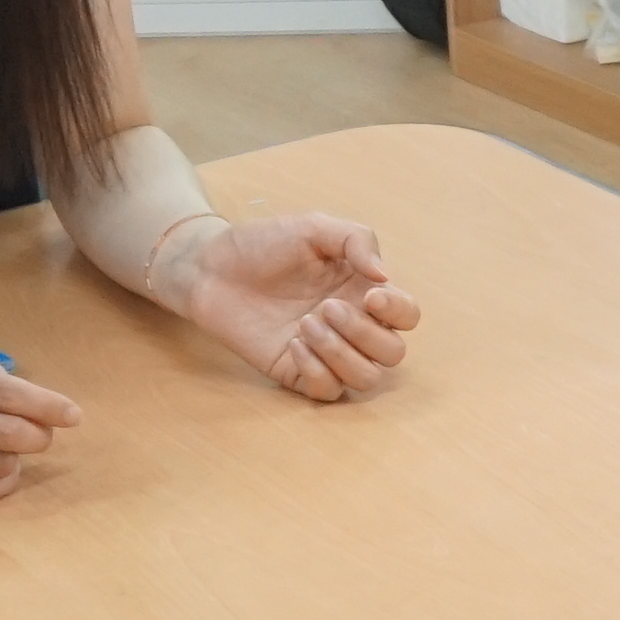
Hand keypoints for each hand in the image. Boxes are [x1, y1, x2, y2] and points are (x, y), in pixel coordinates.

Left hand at [164, 211, 421, 400]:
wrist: (211, 267)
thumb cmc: (264, 244)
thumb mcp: (314, 227)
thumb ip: (356, 240)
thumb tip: (384, 276)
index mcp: (363, 291)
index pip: (407, 315)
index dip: (399, 311)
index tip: (370, 294)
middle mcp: (351, 326)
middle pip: (393, 354)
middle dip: (365, 333)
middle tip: (326, 307)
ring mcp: (325, 353)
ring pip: (366, 379)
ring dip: (342, 354)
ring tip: (306, 324)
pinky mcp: (296, 372)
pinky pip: (327, 391)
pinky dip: (318, 371)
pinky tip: (294, 344)